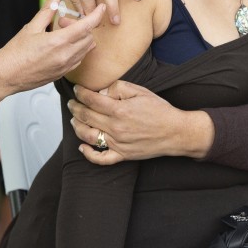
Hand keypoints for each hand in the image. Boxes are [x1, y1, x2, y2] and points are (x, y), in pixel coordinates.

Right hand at [0, 0, 104, 93]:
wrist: (6, 75)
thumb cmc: (15, 53)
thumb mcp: (31, 27)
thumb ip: (47, 9)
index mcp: (58, 42)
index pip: (86, 26)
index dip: (96, 15)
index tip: (101, 8)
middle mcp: (65, 56)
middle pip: (89, 37)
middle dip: (82, 26)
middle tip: (64, 22)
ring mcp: (65, 67)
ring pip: (86, 49)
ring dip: (81, 38)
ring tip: (62, 34)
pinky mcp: (62, 74)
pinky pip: (79, 60)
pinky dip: (77, 49)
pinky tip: (63, 45)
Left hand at [67, 81, 214, 164]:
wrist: (175, 132)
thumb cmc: (160, 110)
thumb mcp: (140, 91)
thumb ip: (119, 88)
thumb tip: (101, 90)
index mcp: (119, 110)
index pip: (91, 100)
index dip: (81, 93)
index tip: (77, 89)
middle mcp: (116, 127)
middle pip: (86, 117)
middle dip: (75, 108)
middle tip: (71, 103)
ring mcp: (118, 143)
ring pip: (88, 136)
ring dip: (76, 127)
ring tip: (73, 120)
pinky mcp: (122, 155)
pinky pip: (101, 159)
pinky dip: (88, 154)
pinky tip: (82, 147)